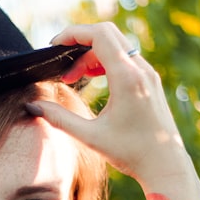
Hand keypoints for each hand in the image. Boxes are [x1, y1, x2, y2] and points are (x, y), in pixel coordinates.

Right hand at [28, 22, 192, 186]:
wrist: (166, 166)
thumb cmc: (131, 153)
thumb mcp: (90, 137)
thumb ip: (58, 118)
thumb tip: (33, 106)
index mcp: (127, 78)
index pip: (99, 35)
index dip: (73, 33)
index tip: (54, 45)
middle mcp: (141, 70)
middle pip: (107, 33)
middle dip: (80, 43)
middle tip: (62, 64)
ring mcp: (148, 74)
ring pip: (116, 45)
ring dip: (91, 54)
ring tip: (74, 77)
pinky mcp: (150, 81)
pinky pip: (126, 57)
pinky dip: (105, 61)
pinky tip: (93, 78)